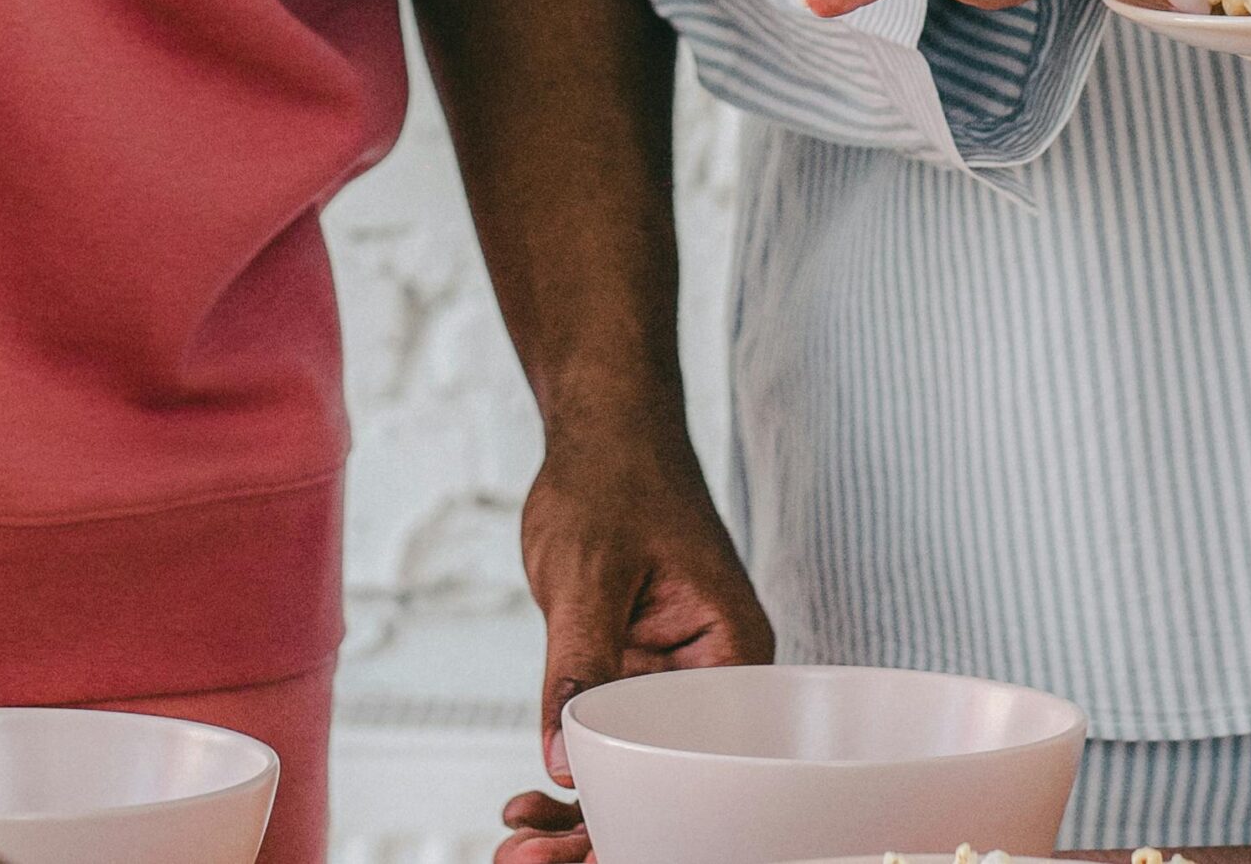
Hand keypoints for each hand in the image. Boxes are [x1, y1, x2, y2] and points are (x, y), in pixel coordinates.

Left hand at [499, 409, 767, 863]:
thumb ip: (580, 665)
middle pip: (671, 779)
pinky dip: (568, 774)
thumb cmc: (615, 476)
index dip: (651, 815)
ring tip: (516, 851)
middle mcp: (712, 675)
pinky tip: (525, 808)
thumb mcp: (591, 571)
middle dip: (603, 831)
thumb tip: (566, 762)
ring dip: (577, 819)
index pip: (705, 759)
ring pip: (633, 771)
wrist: (601, 429)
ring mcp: (669, 680)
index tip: (594, 851)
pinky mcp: (630, 676)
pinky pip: (605, 741)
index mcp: (734, 650)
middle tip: (528, 863)